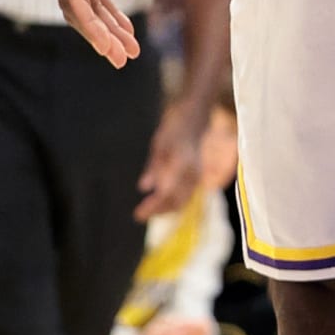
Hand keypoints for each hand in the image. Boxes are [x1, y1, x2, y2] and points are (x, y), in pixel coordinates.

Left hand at [135, 101, 205, 220]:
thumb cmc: (174, 128)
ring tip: (147, 211)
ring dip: (165, 209)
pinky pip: (185, 196)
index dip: (152, 206)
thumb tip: (143, 187)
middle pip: (176, 201)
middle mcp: (192, 172)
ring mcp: (197, 175)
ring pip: (182, 200)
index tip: (137, 214)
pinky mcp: (196, 177)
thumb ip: (154, 166)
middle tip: (139, 214)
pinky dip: (172, 203)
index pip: (167, 192)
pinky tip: (158, 203)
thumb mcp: (160, 143)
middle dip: (158, 211)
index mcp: (182, 163)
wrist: (195, 120)